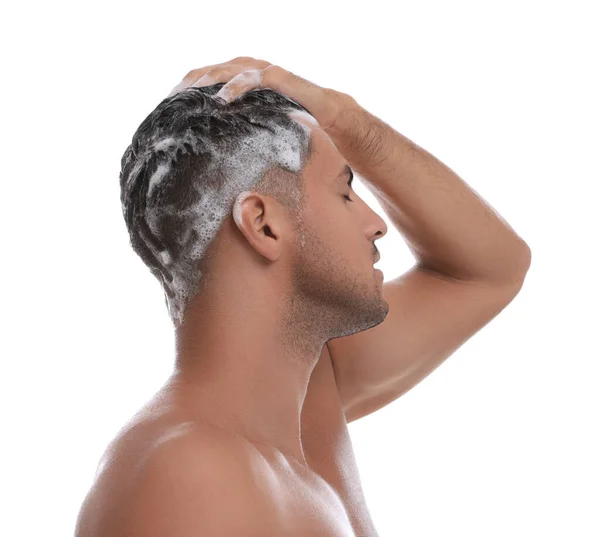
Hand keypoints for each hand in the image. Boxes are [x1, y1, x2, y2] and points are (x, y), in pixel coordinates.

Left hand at [168, 57, 356, 134]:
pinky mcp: (278, 77)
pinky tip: (221, 99)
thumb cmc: (291, 124)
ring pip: (226, 69)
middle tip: (168, 102)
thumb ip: (238, 134)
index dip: (184, 92)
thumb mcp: (259, 129)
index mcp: (238, 82)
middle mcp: (248, 71)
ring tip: (187, 95)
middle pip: (208, 71)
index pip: (204, 81)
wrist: (328, 115)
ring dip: (206, 80)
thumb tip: (212, 162)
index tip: (165, 110)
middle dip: (187, 85)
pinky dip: (236, 86)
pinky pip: (253, 77)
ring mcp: (263, 71)